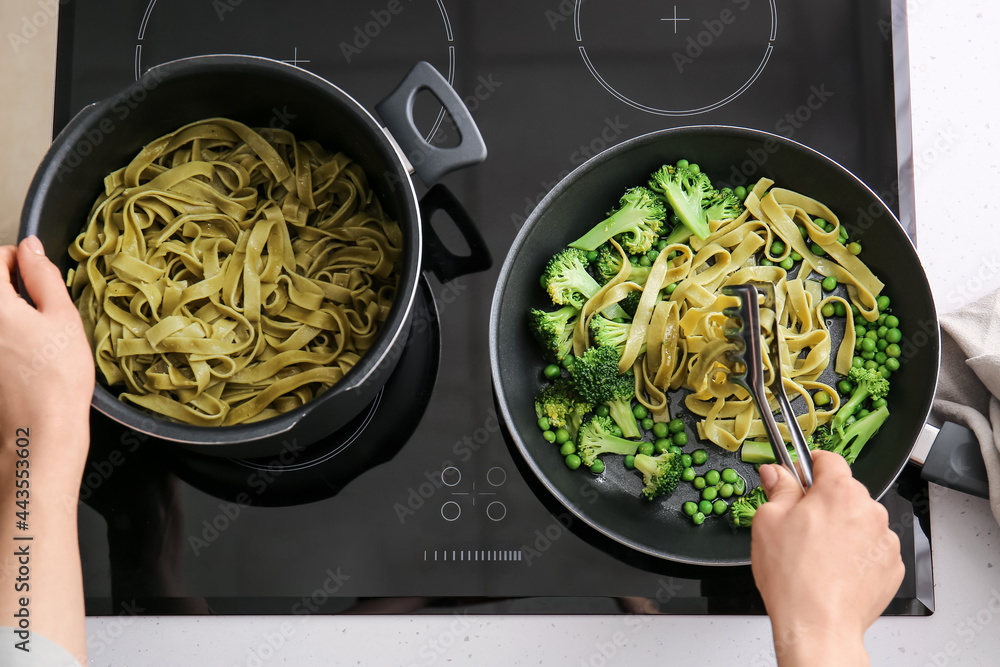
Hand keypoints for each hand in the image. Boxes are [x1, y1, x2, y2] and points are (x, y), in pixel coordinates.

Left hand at [0, 236, 92, 661]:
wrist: (38, 433)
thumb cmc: (59, 378)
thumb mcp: (63, 319)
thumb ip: (43, 276)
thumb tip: (30, 247)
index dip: (17, 260)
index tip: (36, 275)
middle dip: (8, 288)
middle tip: (37, 307)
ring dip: (5, 315)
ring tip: (31, 335)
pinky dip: (3, 339)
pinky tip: (21, 357)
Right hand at [750, 450, 904, 666]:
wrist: (818, 626)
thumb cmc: (793, 578)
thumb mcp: (768, 522)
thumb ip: (778, 489)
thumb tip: (777, 473)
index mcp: (838, 491)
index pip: (828, 459)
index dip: (808, 466)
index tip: (799, 476)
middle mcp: (869, 510)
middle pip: (845, 491)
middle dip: (824, 502)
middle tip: (800, 525)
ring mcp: (884, 540)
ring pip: (860, 520)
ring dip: (843, 528)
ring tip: (818, 554)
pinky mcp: (892, 566)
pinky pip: (872, 548)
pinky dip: (856, 553)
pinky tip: (834, 569)